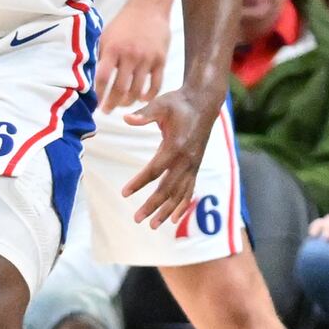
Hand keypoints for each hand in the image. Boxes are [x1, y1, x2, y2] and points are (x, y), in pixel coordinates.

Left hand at [97, 0, 172, 112]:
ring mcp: (147, 59)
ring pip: (137, 89)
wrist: (149, 8)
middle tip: (107, 110)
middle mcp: (130, 55)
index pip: (102, 78)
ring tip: (122, 105)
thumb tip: (91, 78)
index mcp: (113, 49)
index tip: (95, 103)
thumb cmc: (124, 23)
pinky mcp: (161, 60)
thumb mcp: (106, 36)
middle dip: (111, 103)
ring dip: (128, 102)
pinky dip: (148, 95)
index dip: (97, 94)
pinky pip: (156, 84)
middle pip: (119, 88)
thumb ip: (101, 56)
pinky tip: (142, 99)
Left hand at [119, 79, 227, 228]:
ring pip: (180, 193)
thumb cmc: (179, 103)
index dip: (139, 182)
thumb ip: (144, 114)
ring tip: (153, 225)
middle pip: (168, 188)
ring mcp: (194, 164)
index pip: (155, 170)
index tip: (124, 193)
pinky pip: (190, 190)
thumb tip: (127, 119)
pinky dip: (183, 205)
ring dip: (167, 210)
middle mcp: (187, 159)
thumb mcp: (161, 104)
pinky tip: (174, 218)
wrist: (204, 102)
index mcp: (176, 145)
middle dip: (152, 205)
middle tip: (137, 219)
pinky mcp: (196, 166)